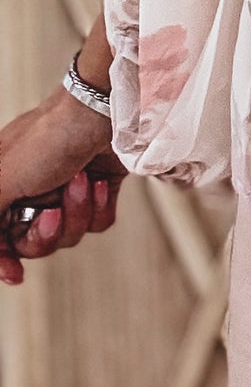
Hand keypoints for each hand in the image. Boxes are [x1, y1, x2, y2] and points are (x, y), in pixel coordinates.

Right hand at [0, 82, 123, 284]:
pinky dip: (100, 206)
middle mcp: (32, 192)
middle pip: (35, 244)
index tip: (14, 275)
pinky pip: (97, 223)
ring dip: (77, 211)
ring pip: (69, 235)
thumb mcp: (2, 179)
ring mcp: (66, 191)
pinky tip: (101, 182)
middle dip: (48, 231)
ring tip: (82, 180)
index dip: (3, 259)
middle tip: (53, 211)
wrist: (103, 110)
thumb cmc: (47, 138)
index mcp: (4, 187)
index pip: (0, 238)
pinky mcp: (99, 189)